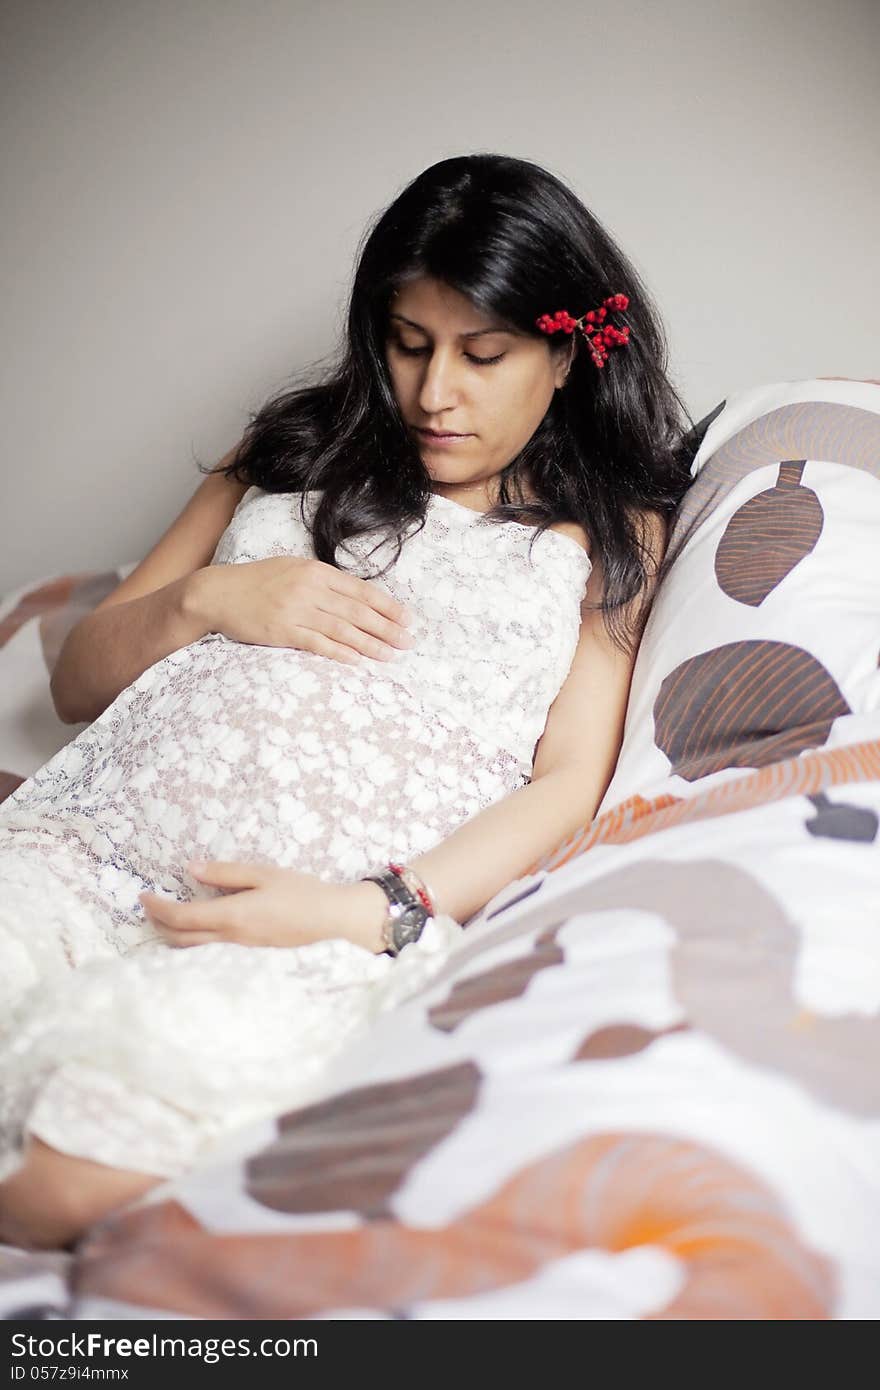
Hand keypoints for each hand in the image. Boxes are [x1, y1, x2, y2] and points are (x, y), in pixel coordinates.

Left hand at [138, 861, 387, 952]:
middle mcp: (230, 940)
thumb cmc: (301, 893)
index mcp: (231, 916)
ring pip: (194, 951)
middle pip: (180, 939)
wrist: (334, 923)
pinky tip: (197, 935)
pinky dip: (193, 945)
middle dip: (159, 924)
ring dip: (174, 937)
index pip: (180, 917)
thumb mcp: (263, 874)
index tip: (143, 895)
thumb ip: (225, 872)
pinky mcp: (249, 958)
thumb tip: (190, 868)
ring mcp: (240, 953)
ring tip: (167, 921)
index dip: (157, 907)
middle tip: (150, 907)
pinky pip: (210, 955)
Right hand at [187, 556, 413, 664]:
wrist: (216, 593)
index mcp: (315, 571)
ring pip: (343, 629)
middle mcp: (309, 588)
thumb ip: (321, 581)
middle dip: (387, 627)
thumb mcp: (291, 570)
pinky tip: (357, 661)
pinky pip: (317, 643)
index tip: (407, 618)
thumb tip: (353, 597)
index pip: (360, 590)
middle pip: (357, 611)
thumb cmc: (256, 582)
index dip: (387, 606)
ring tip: (390, 654)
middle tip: (408, 641)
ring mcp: (295, 610)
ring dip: (370, 644)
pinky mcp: (282, 631)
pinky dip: (340, 652)